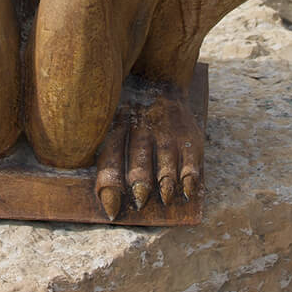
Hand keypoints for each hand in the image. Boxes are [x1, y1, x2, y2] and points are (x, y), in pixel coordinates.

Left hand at [94, 85, 203, 219]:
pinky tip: (185, 192)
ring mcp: (166, 133)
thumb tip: (101, 197)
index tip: (112, 210)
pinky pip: (190, 161)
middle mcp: (142, 131)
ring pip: (166, 163)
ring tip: (164, 199)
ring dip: (165, 185)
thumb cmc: (127, 115)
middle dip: (140, 185)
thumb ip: (105, 155)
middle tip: (139, 202)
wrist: (158, 81)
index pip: (110, 159)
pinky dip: (188, 179)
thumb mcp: (109, 121)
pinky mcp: (188, 136)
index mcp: (116, 129)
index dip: (110, 186)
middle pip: (140, 162)